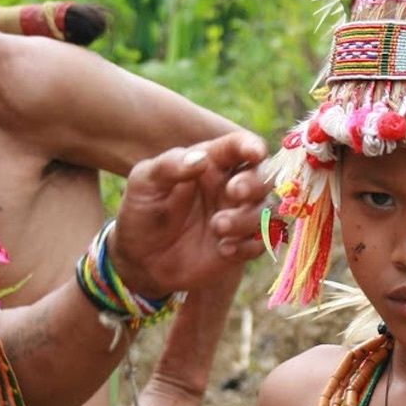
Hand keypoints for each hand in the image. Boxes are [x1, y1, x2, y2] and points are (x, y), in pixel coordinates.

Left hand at [111, 132, 268, 298]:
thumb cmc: (142, 210)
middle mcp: (230, 186)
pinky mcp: (240, 245)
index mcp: (211, 162)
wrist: (138, 259)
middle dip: (256, 182)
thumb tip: (201, 159)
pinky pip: (261, 242)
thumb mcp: (145, 182)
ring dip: (248, 217)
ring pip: (266, 210)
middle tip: (234, 192)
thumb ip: (170, 166)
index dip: (251, 146)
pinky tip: (224, 249)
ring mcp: (237, 216)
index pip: (239, 146)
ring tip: (217, 227)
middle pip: (264, 176)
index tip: (254, 152)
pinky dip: (249, 245)